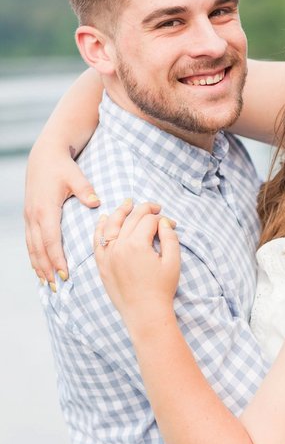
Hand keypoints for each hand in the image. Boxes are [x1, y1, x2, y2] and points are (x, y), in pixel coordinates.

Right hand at [24, 147, 99, 288]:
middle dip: (47, 269)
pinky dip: (34, 256)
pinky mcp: (30, 216)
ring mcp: (30, 217)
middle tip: (57, 287)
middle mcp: (34, 216)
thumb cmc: (63, 166)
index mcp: (46, 210)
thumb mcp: (76, 176)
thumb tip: (96, 202)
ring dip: (39, 266)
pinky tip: (40, 267)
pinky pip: (30, 241)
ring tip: (47, 283)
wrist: (45, 155)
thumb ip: (86, 190)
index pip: (50, 240)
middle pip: (39, 249)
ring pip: (32, 247)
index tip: (65, 274)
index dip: (57, 259)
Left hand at [93, 200, 180, 327]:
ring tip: (128, 204)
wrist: (145, 312)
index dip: (162, 218)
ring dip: (120, 212)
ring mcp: (108, 255)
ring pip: (111, 225)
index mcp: (137, 245)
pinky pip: (97, 240)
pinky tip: (105, 219)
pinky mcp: (102, 264)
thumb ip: (170, 238)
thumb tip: (164, 222)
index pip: (149, 221)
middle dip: (144, 209)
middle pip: (130, 218)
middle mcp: (119, 246)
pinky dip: (100, 227)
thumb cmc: (162, 289)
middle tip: (155, 207)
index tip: (171, 224)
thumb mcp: (173, 262)